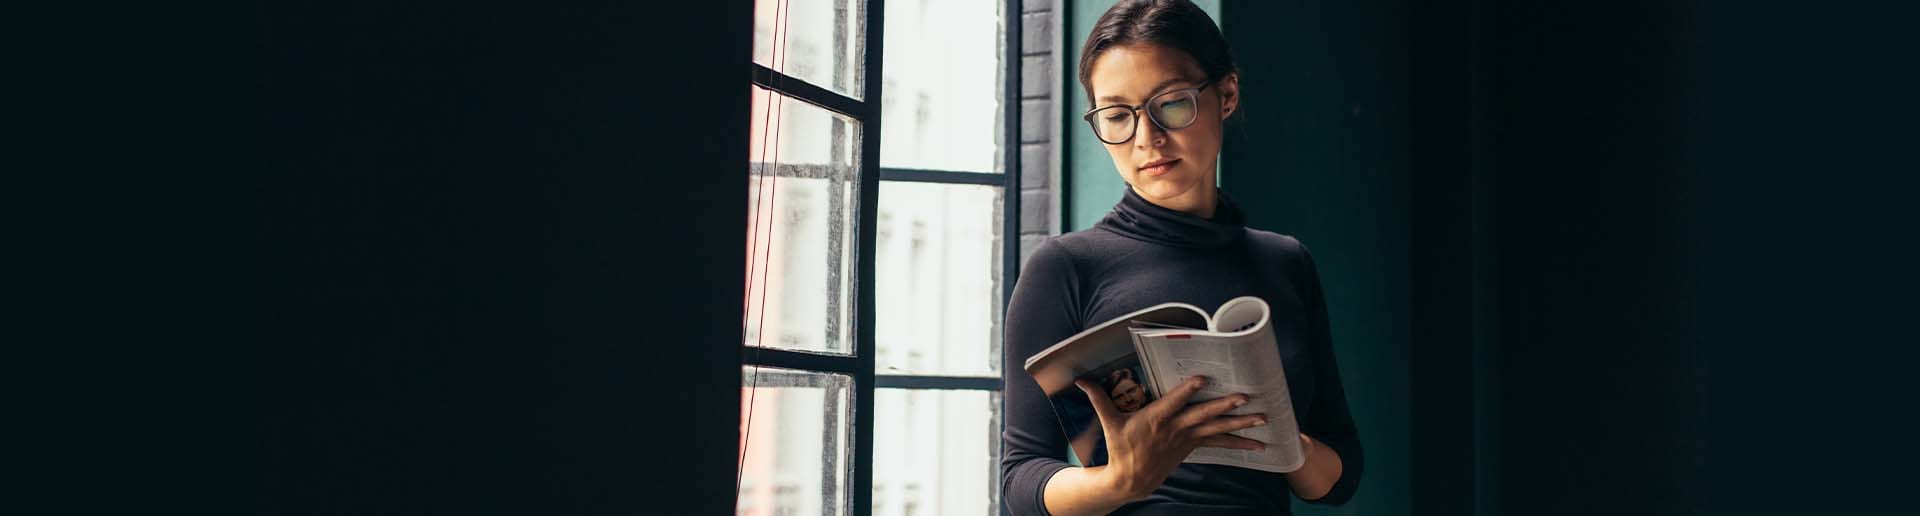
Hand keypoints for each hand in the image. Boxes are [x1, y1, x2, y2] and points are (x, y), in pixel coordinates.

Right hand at [1076, 375, 1267, 500]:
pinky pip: (1219, 443)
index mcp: (1156, 419)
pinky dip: (1238, 442)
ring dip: (1240, 425)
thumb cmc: (1120, 448)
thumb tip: (1080, 379)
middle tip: (1244, 398)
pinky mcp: (1192, 448)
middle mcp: (1175, 429)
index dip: (1188, 390)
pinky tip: (1257, 444)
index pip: (1174, 401)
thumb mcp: (1109, 422)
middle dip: (1224, 406)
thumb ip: (1099, 398)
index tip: (1203, 379)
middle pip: (1203, 415)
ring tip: (1262, 420)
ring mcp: (1186, 440)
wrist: (1131, 480)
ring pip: (1216, 430)